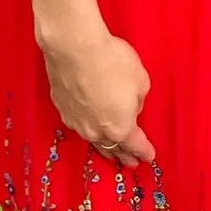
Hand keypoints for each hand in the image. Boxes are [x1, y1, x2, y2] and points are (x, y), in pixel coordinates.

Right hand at [41, 24, 154, 167]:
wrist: (74, 48)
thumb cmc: (112, 62)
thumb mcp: (141, 82)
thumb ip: (138, 102)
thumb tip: (129, 108)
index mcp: (120, 127)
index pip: (135, 145)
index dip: (144, 152)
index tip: (149, 157)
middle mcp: (96, 131)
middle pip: (112, 149)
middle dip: (123, 156)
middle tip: (130, 163)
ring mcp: (76, 121)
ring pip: (93, 139)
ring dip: (104, 146)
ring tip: (109, 151)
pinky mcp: (62, 108)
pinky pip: (78, 123)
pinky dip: (86, 126)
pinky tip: (88, 125)